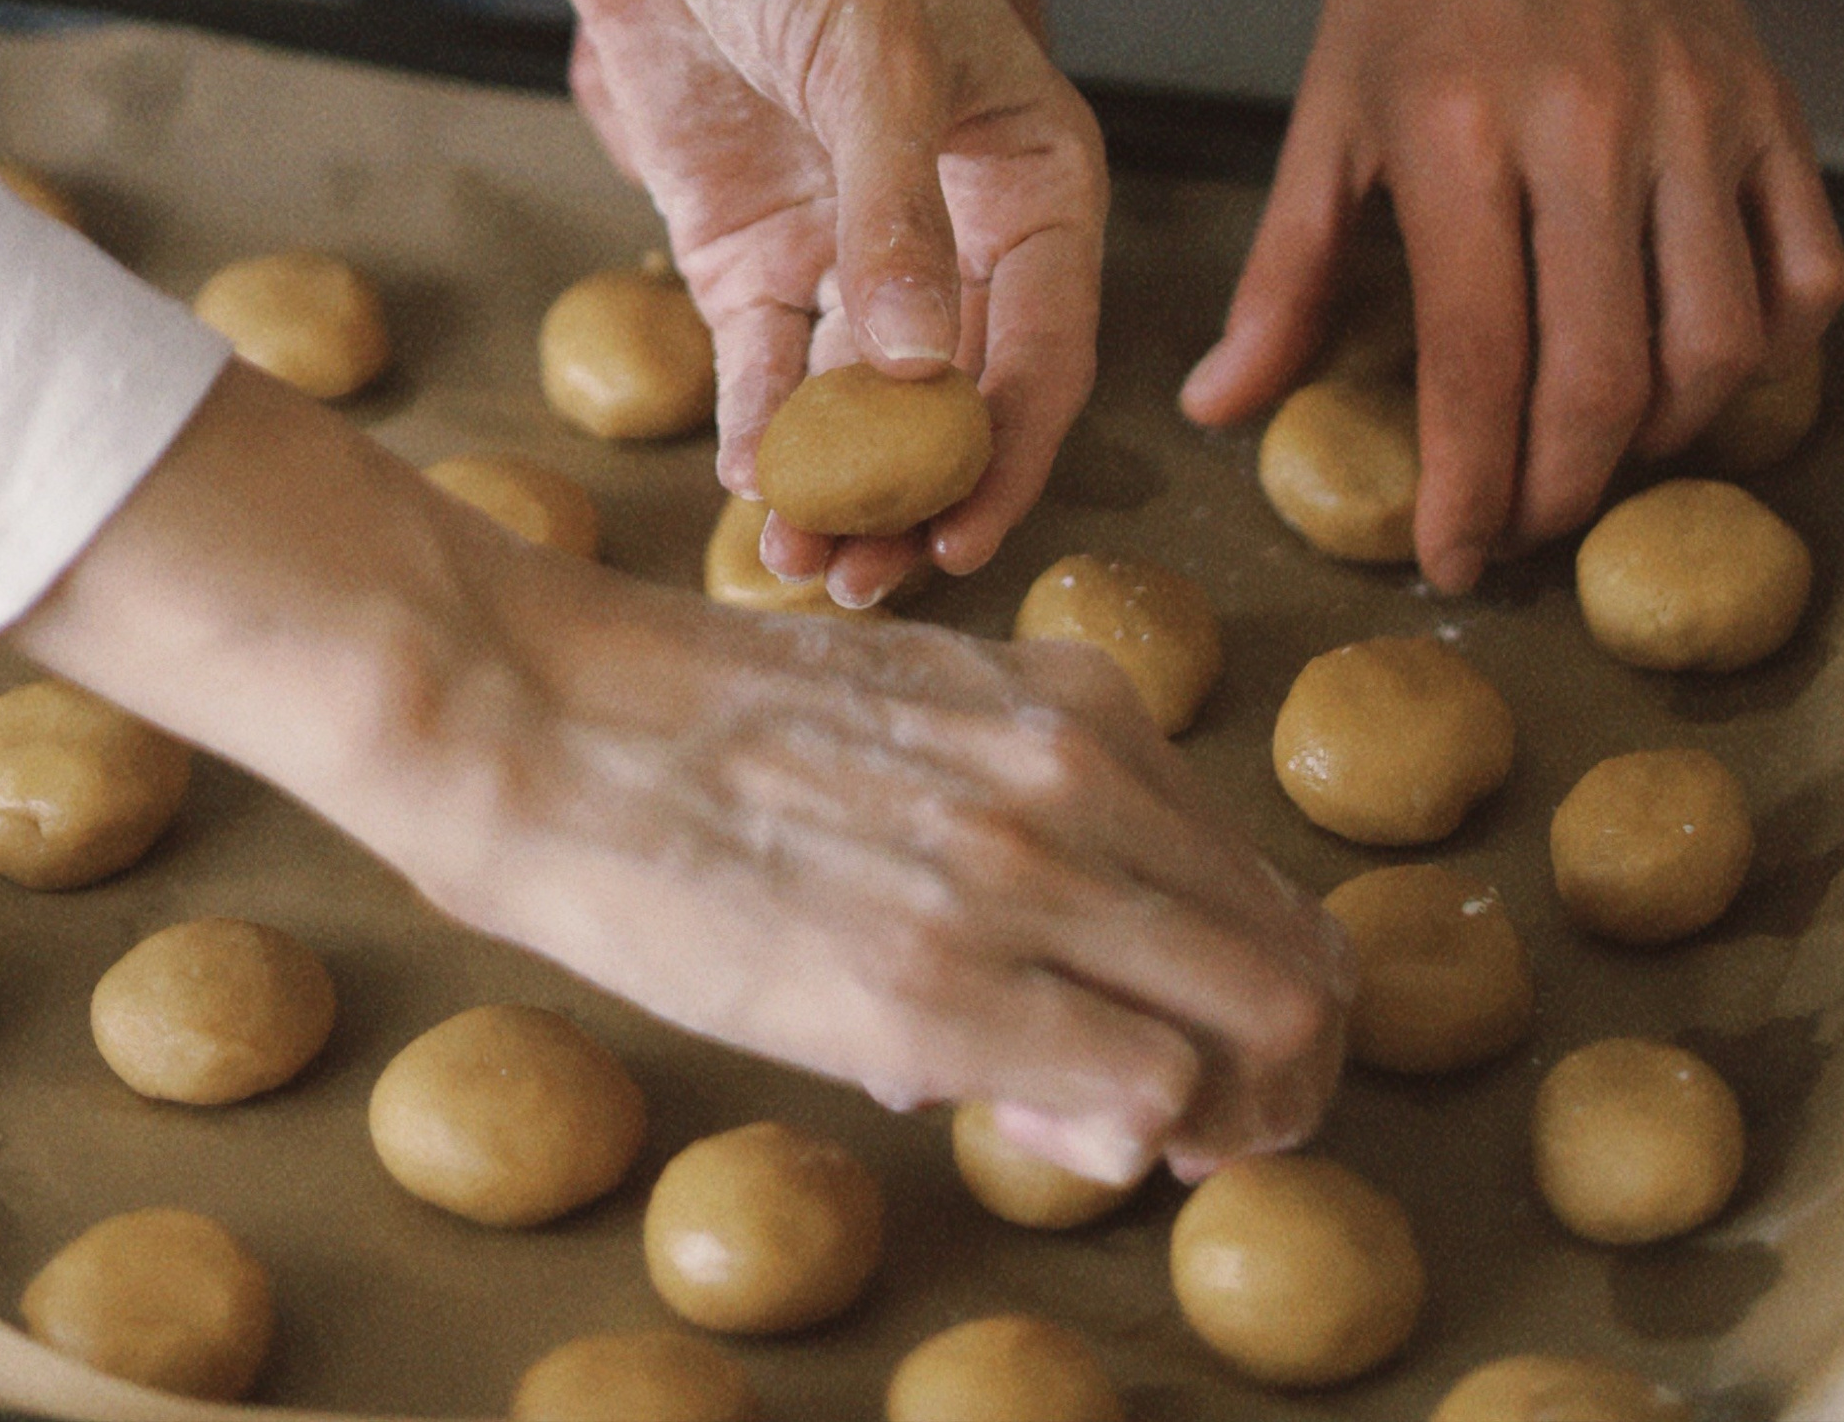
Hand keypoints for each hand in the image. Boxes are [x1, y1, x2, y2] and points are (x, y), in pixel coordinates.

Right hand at [23, 364, 1346, 1184]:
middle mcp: (1077, 774)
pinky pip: (1141, 1093)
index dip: (1255, 994)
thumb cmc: (700, 728)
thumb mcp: (910, 722)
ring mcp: (1019, 877)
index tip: (1193, 1053)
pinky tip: (1032, 1120)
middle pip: (1297, 961)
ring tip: (1132, 1139)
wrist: (546, 717)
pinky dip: (1122, 1137)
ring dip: (1226, 1116)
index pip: (1258, 881)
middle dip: (1283, 1075)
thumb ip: (1030, 823)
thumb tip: (1097, 994)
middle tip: (1207, 1132)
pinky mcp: (938, 986)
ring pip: (1259, 1024)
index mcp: (1072, 704)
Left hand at [410, 0, 1102, 601]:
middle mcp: (956, 221)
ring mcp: (850, 243)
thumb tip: (924, 382)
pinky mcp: (751, 250)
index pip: (1046, 337)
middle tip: (869, 580)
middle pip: (956, 394)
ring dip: (841, 484)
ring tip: (803, 562)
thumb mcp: (870, 57)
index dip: (1012, 448)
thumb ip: (896, 220)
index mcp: (1031, 166)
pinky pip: (771, 369)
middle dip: (918, 492)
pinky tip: (747, 489)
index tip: (960, 534)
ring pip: (863, 403)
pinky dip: (763, 433)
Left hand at [1180, 0, 1843, 590]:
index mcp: (1457, 132)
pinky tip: (1700, 369)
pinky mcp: (1769, 111)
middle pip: (1604, 379)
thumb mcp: (1326, 108)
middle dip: (1560, 492)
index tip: (1455, 558)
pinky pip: (1806, 278)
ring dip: (1663, 441)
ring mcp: (1694, 120)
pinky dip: (1769, 356)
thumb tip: (1219, 407)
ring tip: (1598, 455)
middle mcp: (1587, 128)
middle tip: (1521, 528)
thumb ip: (1282, 271)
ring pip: (1717, 347)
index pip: (1479, 361)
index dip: (1470, 487)